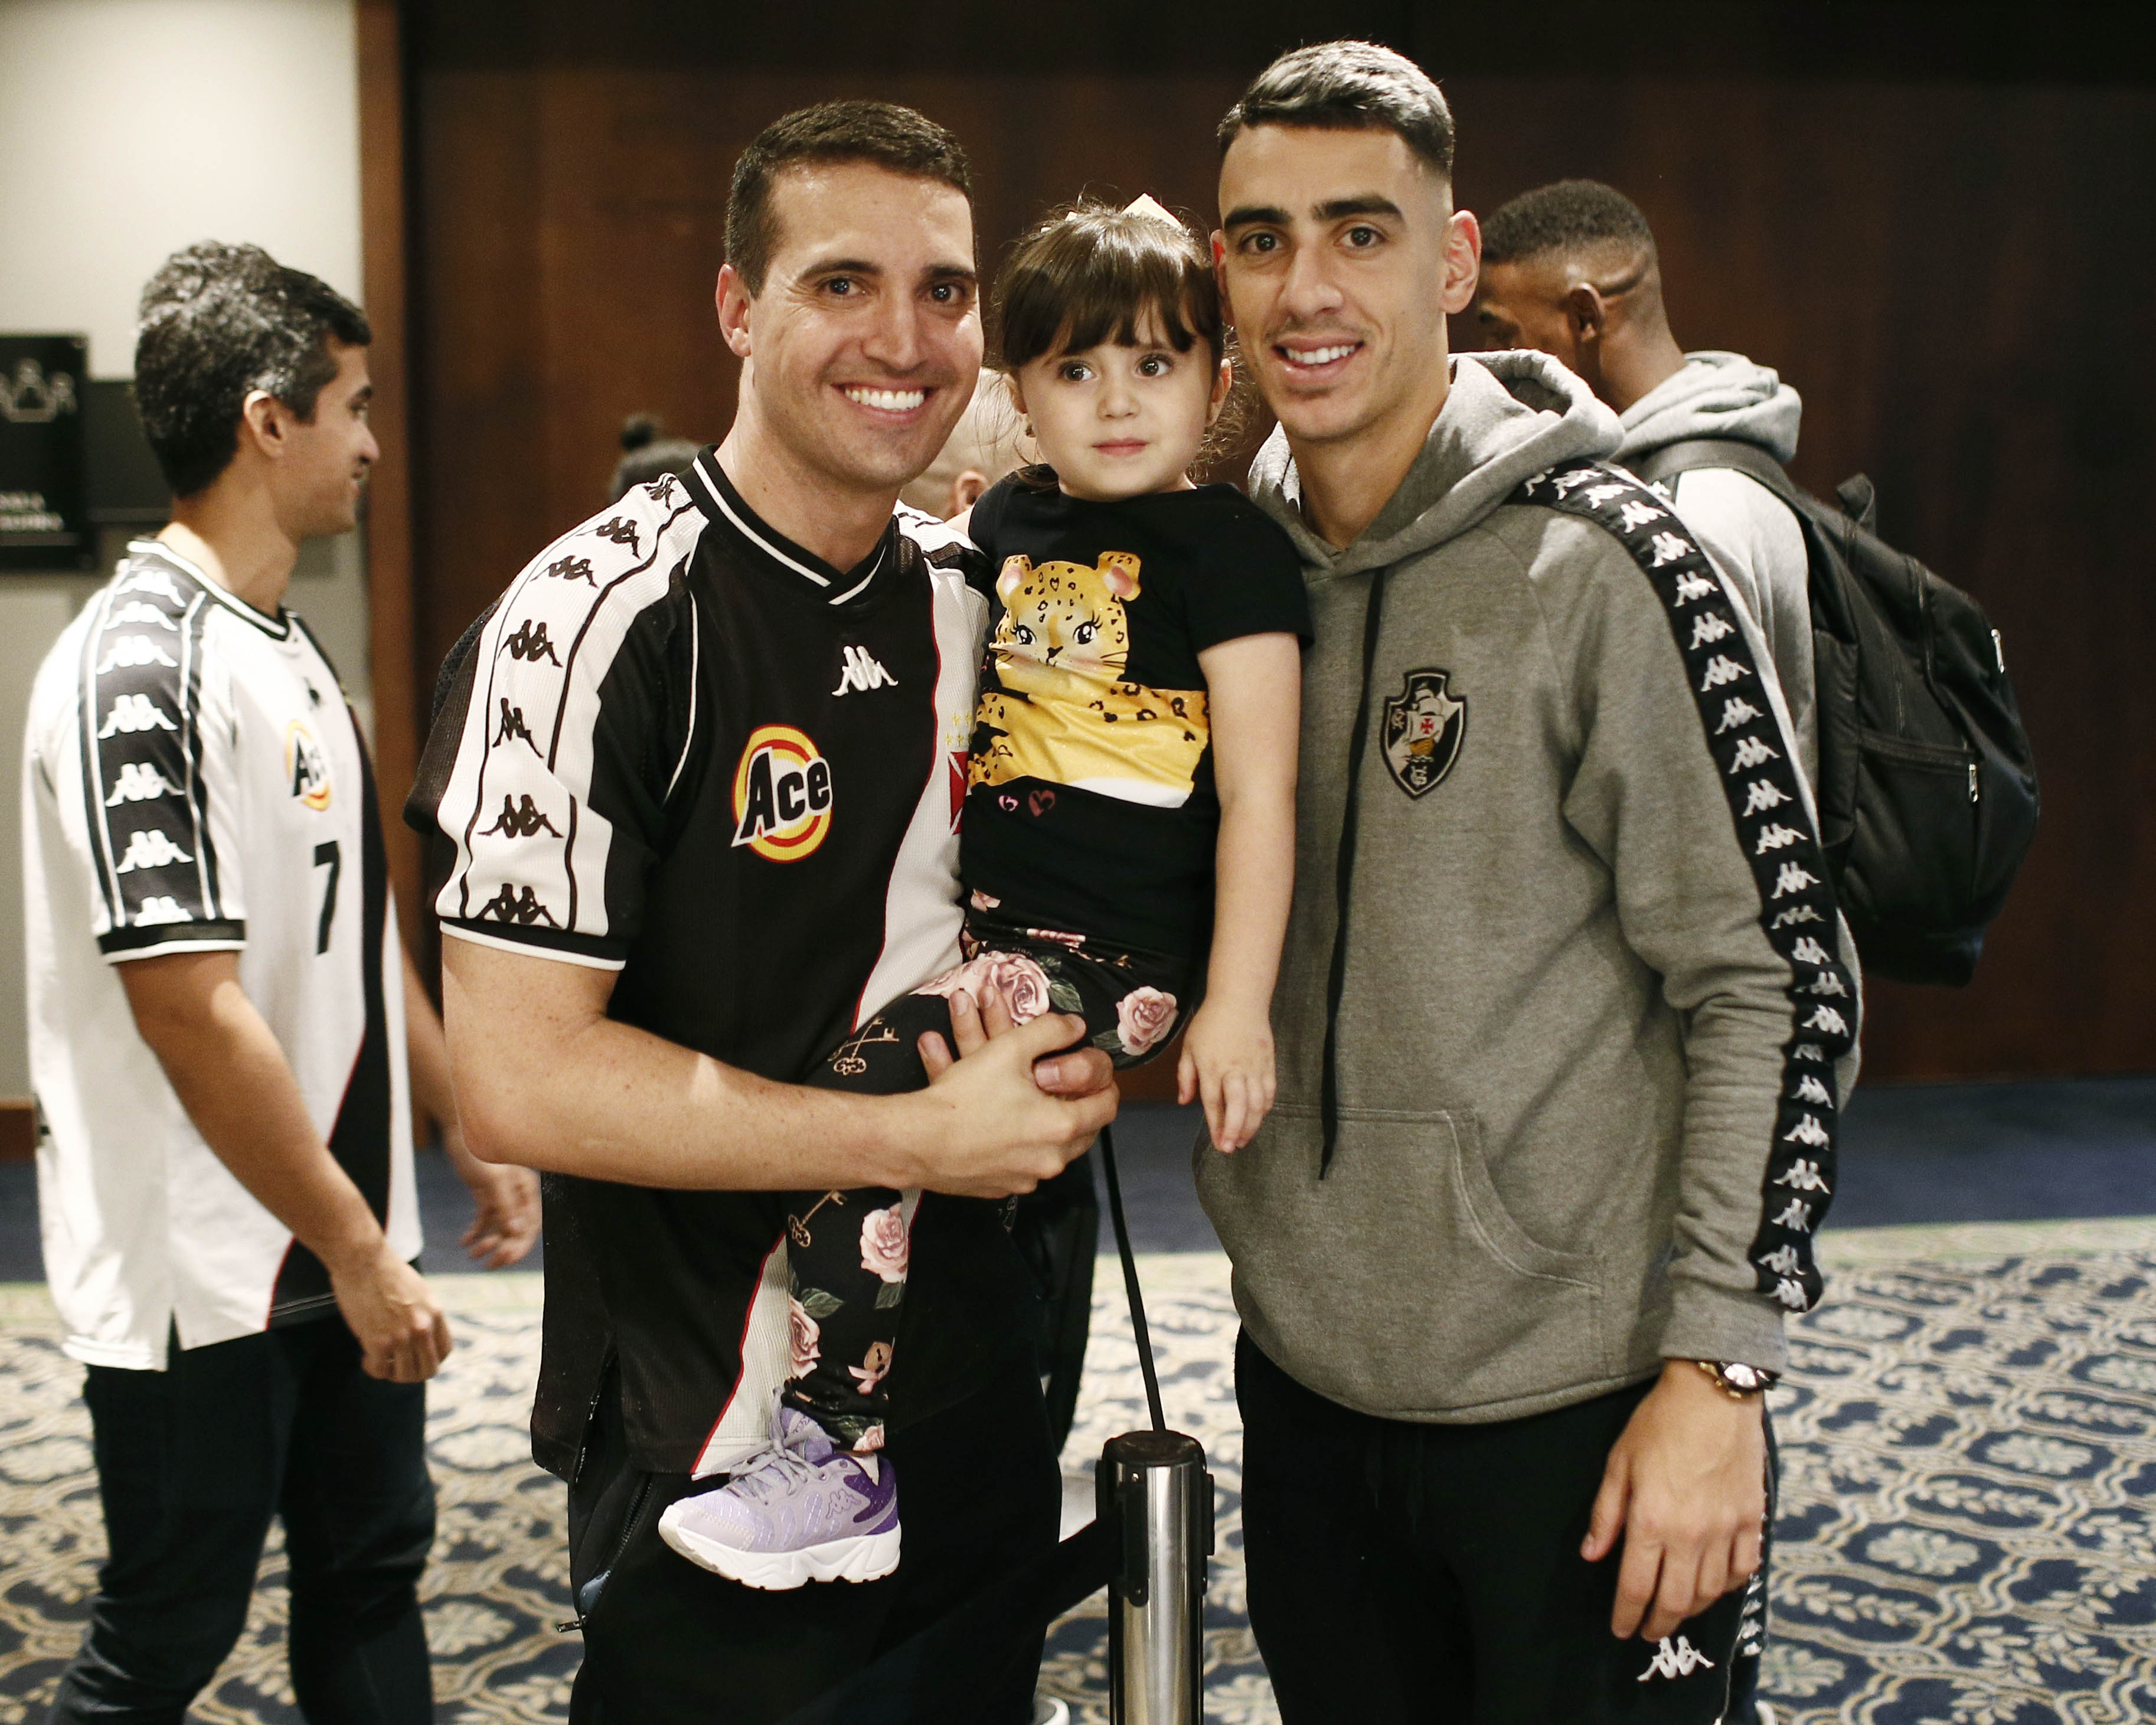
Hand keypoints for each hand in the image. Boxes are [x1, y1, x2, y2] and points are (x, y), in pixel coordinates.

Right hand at [327, 1235, 453, 1382]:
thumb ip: (423, 1313)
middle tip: (395, 1366)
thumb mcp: (418, 1291)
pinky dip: (372, 1368)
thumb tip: (420, 1335)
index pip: (444, 1351)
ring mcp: (401, 1336)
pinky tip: (366, 1358)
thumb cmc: (385, 1272)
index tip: (415, 1358)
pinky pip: (379, 1370)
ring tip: (380, 1361)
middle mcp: (423, 1327)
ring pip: (405, 1375)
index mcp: (435, 1313)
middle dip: (412, 1373)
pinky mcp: (378, 1341)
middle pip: (428, 1370)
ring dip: (391, 1373)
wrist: (362, 1259)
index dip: (430, 1360)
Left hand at [449, 1133, 540, 1267]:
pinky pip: (484, 1219)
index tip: (506, 1260)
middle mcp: (517, 1194)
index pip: (530, 1224)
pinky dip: (475, 1231)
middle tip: (489, 1265)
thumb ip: (506, 1205)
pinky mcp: (486, 1194)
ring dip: (488, 1243)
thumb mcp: (492, 1180)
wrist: (459, 1133)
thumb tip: (516, 1231)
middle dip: (504, 1248)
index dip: (520, 1244)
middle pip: (516, 1229)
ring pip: (499, 1226)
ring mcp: (502, 1195)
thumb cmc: (478, 1152)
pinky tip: (464, 1242)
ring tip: (472, 1254)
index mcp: (527, 1189)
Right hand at [904, 987, 1117, 1197]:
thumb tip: (1076, 1026)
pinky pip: (1025, 1166)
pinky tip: (1007, 1128)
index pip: (1106, 1107)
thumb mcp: (1009, 1048)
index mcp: (1063, 1127)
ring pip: (1055, 1151)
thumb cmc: (965, 1096)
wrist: (918, 1141)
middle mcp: (1051, 1160)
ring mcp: (1027, 1179)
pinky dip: (1024, 1146)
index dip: (1104, 1085)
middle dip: (1079, 1107)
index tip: (1095, 1073)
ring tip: (1037, 1104)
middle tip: (1066, 1087)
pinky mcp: (1002, 1189)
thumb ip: (1050, 1031)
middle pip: (1084, 1133)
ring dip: (1052, 1127)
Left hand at [1176, 1000, 1275, 1151]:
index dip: (1216, 1125)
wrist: (1239, 1000)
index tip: (1218, 1143)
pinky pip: (1270, 1091)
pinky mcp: (1268, 1063)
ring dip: (1252, 1124)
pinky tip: (1259, 1118)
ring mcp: (1254, 1067)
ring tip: (1244, 1139)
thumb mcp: (1189, 1047)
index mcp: (1211, 1066)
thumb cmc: (1210, 1023)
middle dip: (1235, 1130)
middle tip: (1232, 1148)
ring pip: (1257, 1102)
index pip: (1213, 1102)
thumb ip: (1185, 1076)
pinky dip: (1266, 1108)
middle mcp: (1234, 1069)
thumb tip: (1183, 1102)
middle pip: (1238, 1105)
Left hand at [1582, 1361, 1766, 1640]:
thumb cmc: (1659, 1422)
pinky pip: (1743, 1570)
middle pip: (1675, 1600)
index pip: (1635, 1587)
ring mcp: (1726, 1529)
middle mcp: (1691, 1533)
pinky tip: (1714, 1587)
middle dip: (1658, 1624)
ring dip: (1690, 1611)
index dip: (1626, 1615)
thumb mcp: (1618, 1463)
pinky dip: (1727, 1587)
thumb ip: (1606, 1514)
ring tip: (1675, 1612)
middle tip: (1648, 1632)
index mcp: (1651, 1520)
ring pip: (1710, 1592)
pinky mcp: (1752, 1520)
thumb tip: (1592, 1555)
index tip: (1620, 1630)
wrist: (1713, 1392)